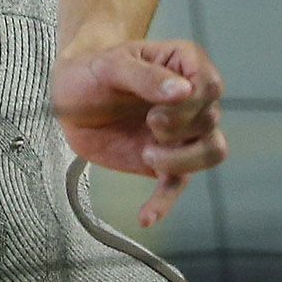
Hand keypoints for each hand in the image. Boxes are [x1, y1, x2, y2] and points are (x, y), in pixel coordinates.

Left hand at [53, 36, 228, 226]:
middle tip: (149, 123)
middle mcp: (192, 98)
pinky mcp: (166, 160)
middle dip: (179, 127)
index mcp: (184, 64)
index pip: (210, 86)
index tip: (156, 109)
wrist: (68, 97)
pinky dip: (164, 202)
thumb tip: (183, 90)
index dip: (189, 103)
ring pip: (212, 152)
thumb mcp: (108, 66)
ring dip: (183, 160)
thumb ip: (144, 76)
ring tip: (148, 156)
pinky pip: (177, 186)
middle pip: (211, 120)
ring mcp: (183, 132)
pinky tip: (146, 217)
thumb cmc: (89, 72)